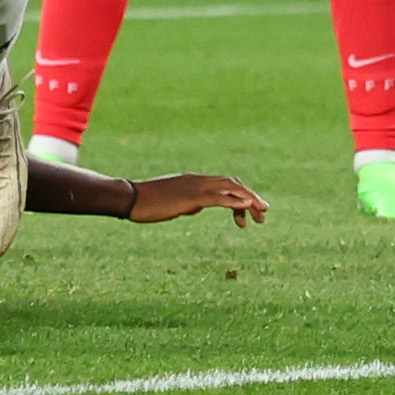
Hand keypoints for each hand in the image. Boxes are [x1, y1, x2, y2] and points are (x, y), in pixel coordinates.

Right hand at [124, 173, 269, 224]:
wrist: (130, 197)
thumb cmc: (147, 202)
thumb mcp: (172, 203)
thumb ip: (187, 203)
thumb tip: (197, 207)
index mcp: (194, 181)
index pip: (225, 183)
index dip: (241, 194)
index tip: (250, 211)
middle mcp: (198, 180)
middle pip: (233, 184)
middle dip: (251, 197)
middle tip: (265, 213)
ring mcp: (195, 187)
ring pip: (230, 188)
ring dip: (249, 200)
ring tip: (262, 214)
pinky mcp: (191, 197)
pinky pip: (219, 198)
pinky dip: (235, 201)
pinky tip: (246, 208)